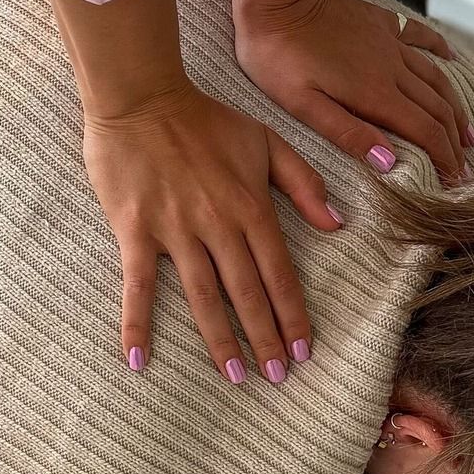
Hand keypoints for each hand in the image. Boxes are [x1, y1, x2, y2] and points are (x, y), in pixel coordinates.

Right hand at [83, 79, 339, 377]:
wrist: (141, 96)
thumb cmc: (204, 119)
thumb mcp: (266, 141)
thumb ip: (304, 182)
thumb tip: (337, 224)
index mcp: (251, 205)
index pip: (279, 272)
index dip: (294, 315)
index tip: (304, 350)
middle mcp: (218, 224)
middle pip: (247, 292)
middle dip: (266, 338)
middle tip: (277, 377)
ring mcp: (176, 230)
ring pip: (203, 296)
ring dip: (220, 340)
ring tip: (235, 376)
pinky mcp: (136, 231)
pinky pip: (138, 285)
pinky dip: (136, 323)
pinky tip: (138, 360)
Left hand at [233, 0, 473, 184]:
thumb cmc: (278, 55)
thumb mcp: (302, 104)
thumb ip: (347, 132)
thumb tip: (388, 161)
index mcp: (374, 94)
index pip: (424, 132)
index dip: (444, 158)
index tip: (456, 180)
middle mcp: (392, 69)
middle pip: (436, 109)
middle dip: (454, 141)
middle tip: (465, 167)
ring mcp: (388, 42)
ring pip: (435, 78)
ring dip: (455, 107)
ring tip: (467, 132)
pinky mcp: (378, 21)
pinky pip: (419, 34)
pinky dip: (440, 48)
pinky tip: (451, 58)